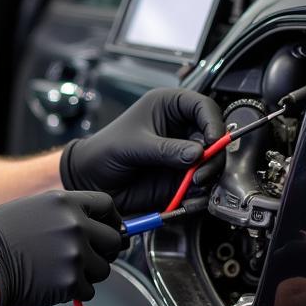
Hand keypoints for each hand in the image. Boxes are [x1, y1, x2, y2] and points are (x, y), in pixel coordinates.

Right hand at [0, 190, 122, 305]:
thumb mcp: (32, 207)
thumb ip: (63, 212)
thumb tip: (88, 221)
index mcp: (65, 203)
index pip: (107, 206)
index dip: (109, 219)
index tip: (108, 228)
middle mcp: (75, 225)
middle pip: (113, 239)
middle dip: (103, 249)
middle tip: (87, 255)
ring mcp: (75, 254)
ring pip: (104, 268)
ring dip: (89, 272)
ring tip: (62, 269)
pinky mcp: (71, 281)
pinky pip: (89, 289)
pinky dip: (76, 290)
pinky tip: (55, 282)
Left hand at [60, 88, 224, 213]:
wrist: (91, 179)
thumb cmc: (105, 149)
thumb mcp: (133, 145)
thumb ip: (165, 149)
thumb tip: (197, 154)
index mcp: (169, 107)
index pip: (203, 106)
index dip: (213, 122)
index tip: (214, 140)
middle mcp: (180, 130)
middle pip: (214, 138)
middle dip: (213, 155)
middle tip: (201, 171)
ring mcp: (182, 155)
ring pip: (212, 163)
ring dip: (209, 176)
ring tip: (194, 184)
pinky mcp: (181, 179)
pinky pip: (200, 187)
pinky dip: (199, 195)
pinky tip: (189, 199)